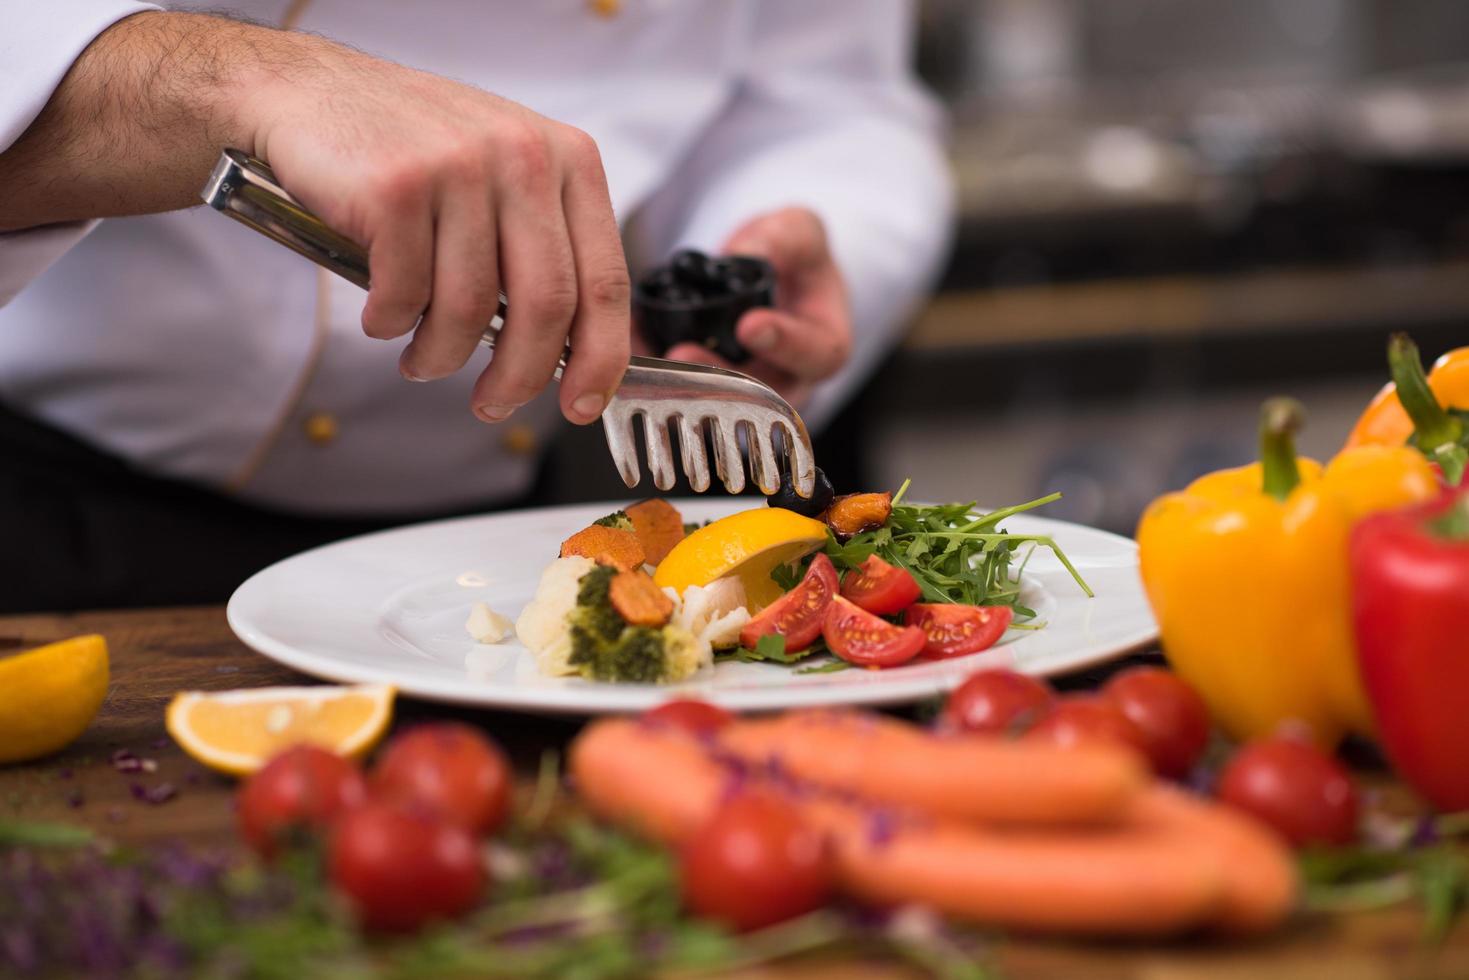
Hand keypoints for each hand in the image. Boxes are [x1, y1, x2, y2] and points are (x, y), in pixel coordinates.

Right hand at [242, 35, 628, 424]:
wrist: (311, 93)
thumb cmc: (414, 151)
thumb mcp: (504, 178)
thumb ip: (545, 248)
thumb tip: (571, 353)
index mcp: (568, 158)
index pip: (605, 280)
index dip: (600, 357)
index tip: (582, 405)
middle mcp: (523, 156)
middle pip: (547, 306)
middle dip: (520, 376)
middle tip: (493, 403)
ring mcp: (460, 166)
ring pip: (470, 309)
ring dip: (441, 356)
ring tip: (422, 360)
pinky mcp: (397, 186)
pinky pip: (406, 294)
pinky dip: (391, 324)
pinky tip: (382, 316)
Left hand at [665, 208, 850, 406]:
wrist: (772, 279)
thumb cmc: (795, 260)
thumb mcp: (801, 231)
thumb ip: (786, 237)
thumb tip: (748, 249)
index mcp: (825, 344)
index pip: (814, 352)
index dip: (784, 342)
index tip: (749, 326)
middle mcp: (789, 377)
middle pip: (759, 391)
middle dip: (717, 373)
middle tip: (684, 352)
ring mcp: (750, 390)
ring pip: (718, 399)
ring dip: (681, 382)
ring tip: (652, 357)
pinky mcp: (713, 388)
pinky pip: (685, 389)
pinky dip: (655, 371)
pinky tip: (631, 349)